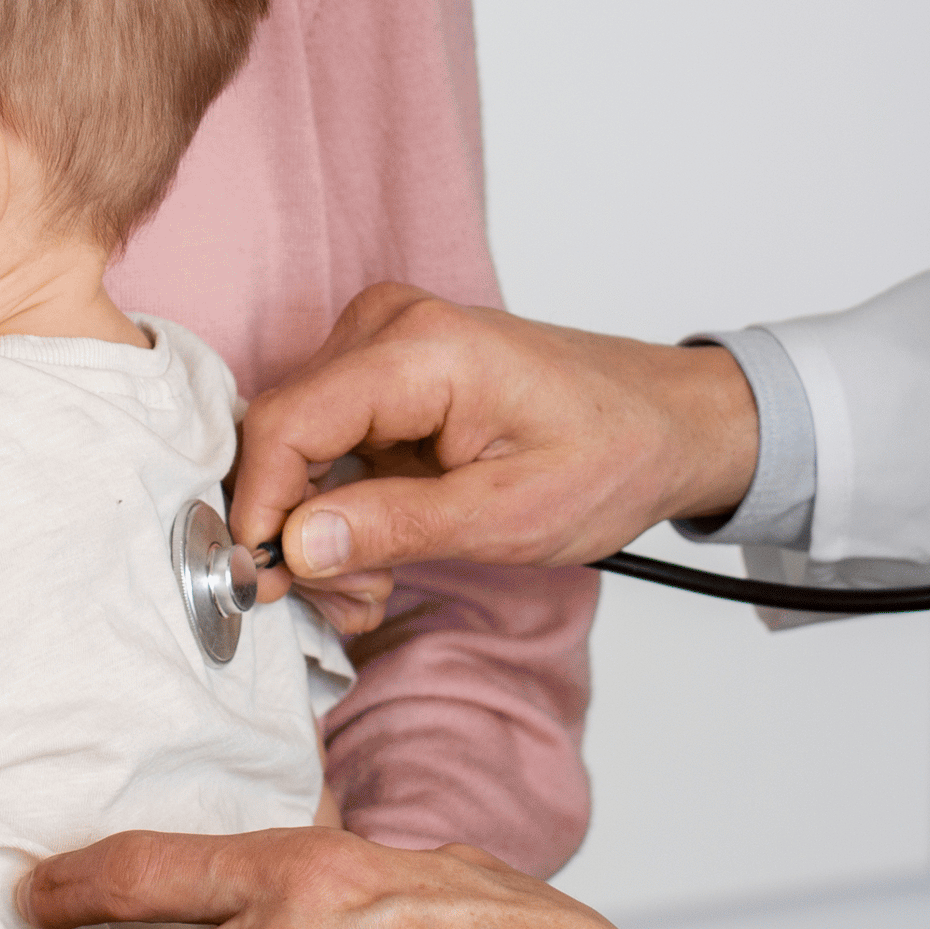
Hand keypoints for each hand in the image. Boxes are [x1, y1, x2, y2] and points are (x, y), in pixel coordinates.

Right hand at [229, 286, 759, 589]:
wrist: (669, 422)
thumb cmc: (612, 455)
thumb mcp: (510, 516)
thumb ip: (394, 527)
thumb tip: (294, 546)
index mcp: (421, 348)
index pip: (288, 421)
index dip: (260, 509)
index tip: (267, 584)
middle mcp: (388, 326)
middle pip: (285, 434)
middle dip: (299, 533)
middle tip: (351, 603)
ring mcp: (384, 341)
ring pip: (300, 447)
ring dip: (321, 529)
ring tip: (376, 586)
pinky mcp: (387, 370)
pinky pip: (329, 442)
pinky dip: (341, 506)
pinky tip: (380, 552)